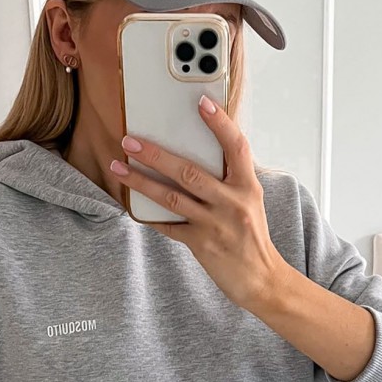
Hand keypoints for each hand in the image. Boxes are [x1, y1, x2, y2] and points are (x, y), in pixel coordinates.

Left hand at [110, 95, 284, 308]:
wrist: (261, 279)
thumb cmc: (252, 237)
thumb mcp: (250, 202)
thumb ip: (230, 179)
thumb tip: (198, 155)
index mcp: (247, 187)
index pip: (236, 147)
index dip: (221, 124)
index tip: (203, 103)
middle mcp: (232, 203)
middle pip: (189, 171)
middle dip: (156, 154)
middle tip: (130, 141)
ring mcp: (215, 224)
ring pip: (171, 197)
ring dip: (141, 181)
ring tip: (119, 167)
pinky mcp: (200, 244)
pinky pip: (168, 225)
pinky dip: (149, 214)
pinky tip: (131, 204)